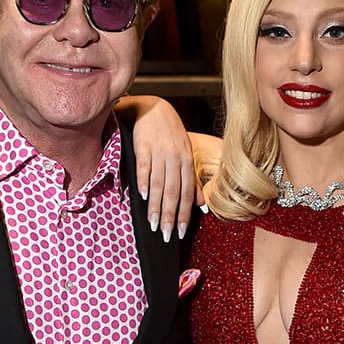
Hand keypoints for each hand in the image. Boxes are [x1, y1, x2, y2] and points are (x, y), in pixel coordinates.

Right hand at [117, 95, 203, 239]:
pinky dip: (144, 182)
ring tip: (152, 223)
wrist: (154, 108)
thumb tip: (201, 205)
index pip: (187, 193)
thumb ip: (193, 181)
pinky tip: (142, 196)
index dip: (184, 213)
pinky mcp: (143, 146)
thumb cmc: (170, 135)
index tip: (180, 232)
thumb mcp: (186, 155)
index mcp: (187, 162)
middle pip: (173, 191)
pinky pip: (144, 167)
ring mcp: (159, 152)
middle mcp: (175, 158)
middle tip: (165, 234)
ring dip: (155, 205)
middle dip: (169, 215)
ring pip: (159, 183)